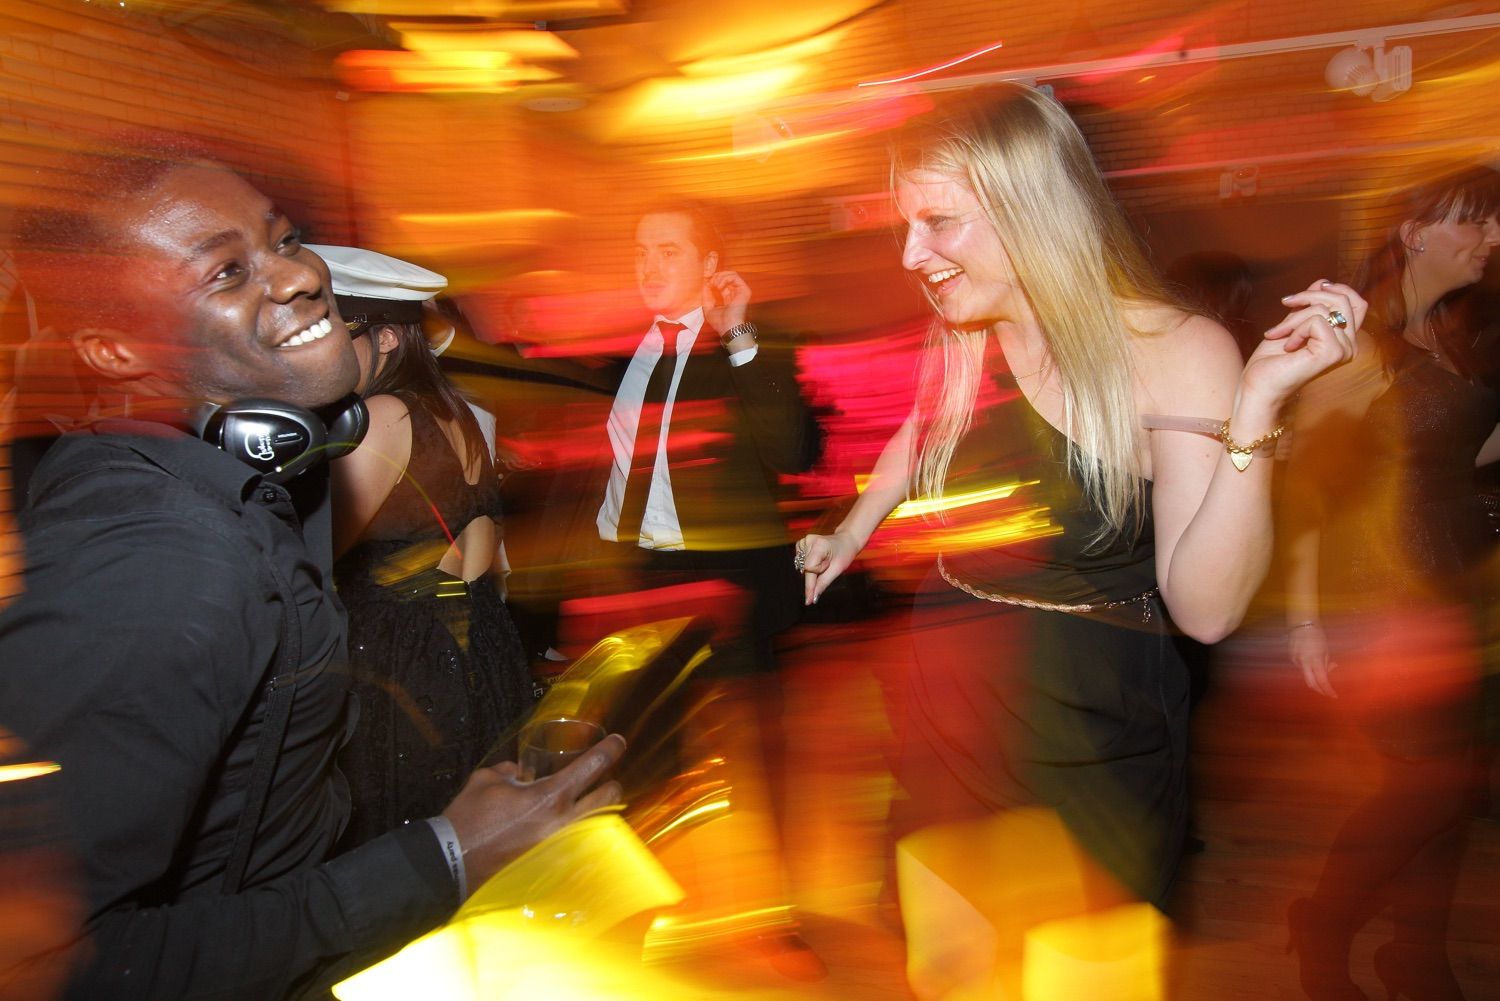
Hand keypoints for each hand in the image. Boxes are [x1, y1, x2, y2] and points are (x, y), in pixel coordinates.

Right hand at [441, 733, 624, 893]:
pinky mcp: (553, 863)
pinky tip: (566, 827)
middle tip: (605, 776)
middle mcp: (564, 822)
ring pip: (599, 822)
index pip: (594, 765)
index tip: (619, 742)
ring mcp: (561, 846)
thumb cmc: (469, 821)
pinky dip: (580, 831)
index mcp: (550, 796)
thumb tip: (520, 772)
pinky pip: (579, 842)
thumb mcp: (487, 780)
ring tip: (586, 800)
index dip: (610, 750)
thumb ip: (510, 771)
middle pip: (609, 797)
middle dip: (611, 783)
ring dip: (598, 808)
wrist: (454, 862)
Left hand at [705, 270, 750, 332]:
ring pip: (731, 274)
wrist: (728, 328)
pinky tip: (719, 286)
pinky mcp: (744, 290)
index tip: (706, 282)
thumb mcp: (707, 307)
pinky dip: (724, 278)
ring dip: (720, 277)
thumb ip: (706, 295)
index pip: (722, 282)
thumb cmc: (720, 322)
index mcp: (728, 297)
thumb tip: (705, 284)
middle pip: (727, 276)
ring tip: (714, 284)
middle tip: (710, 283)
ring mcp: (741, 291)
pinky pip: (735, 276)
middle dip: (716, 277)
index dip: (713, 279)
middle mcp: (735, 293)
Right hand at [797, 531, 857, 605]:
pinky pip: (801, 562)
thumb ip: (823, 583)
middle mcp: (809, 540)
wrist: (846, 541)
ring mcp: (804, 541)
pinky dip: (809, 564)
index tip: (809, 600)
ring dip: (812, 570)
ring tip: (825, 561)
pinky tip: (818, 559)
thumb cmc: (845, 553)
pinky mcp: (801, 544)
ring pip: (802, 566)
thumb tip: (813, 598)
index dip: (814, 579)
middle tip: (828, 567)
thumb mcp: (837, 569)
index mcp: (819, 544)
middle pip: (805, 569)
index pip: (809, 568)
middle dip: (814, 575)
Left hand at [1243, 280, 1363, 405]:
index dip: (1337, 289)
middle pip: (1342, 299)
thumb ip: (1311, 305)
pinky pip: (1316, 320)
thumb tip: (1323, 282)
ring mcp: (1344, 350)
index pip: (1357, 303)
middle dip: (1309, 296)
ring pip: (1323, 309)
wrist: (1258, 385)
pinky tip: (1287, 346)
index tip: (1312, 289)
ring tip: (1279, 333)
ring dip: (1294, 316)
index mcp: (1345, 339)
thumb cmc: (1272, 359)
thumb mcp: (1294, 323)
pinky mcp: (1334, 353)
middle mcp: (1350, 346)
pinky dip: (1295, 328)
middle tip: (1286, 304)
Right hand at [1287, 622, 1338, 697]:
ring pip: (1306, 675)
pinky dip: (1308, 668)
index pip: (1322, 680)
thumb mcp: (1325, 650)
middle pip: (1311, 683)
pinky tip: (1311, 660)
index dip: (1328, 690)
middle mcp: (1303, 662)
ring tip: (1322, 668)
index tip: (1334, 695)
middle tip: (1327, 692)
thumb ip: (1326, 663)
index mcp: (1314, 659)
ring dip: (1314, 676)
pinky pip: (1301, 667)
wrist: (1301, 624)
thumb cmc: (1316, 635)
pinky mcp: (1291, 657)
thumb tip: (1328, 672)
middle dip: (1319, 689)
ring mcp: (1295, 660)